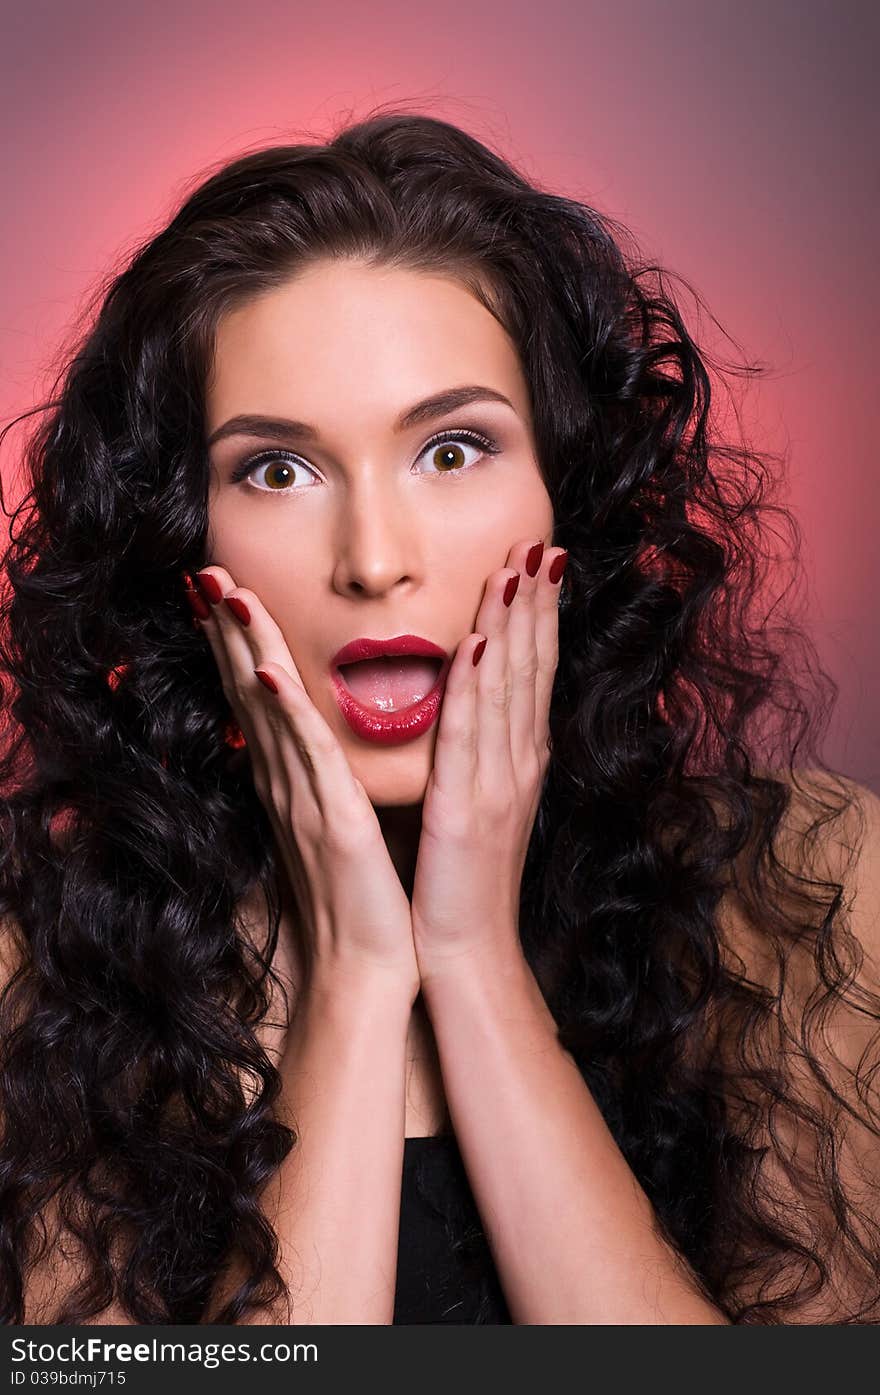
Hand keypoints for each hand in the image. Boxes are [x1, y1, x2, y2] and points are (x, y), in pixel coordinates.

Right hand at [188, 567, 419, 1004]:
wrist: (369, 970)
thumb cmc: (359, 902)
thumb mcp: (334, 828)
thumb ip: (320, 783)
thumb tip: (313, 746)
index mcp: (294, 783)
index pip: (259, 699)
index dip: (238, 644)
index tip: (223, 593)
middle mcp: (288, 784)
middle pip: (249, 691)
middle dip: (228, 630)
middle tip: (206, 571)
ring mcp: (304, 801)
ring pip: (269, 710)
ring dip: (245, 649)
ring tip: (225, 594)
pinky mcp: (331, 823)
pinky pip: (305, 757)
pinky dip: (285, 712)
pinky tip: (267, 672)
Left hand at [410, 538, 564, 978]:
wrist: (467, 951)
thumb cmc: (463, 881)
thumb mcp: (477, 804)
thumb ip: (479, 753)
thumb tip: (469, 704)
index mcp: (519, 760)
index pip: (532, 671)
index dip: (537, 613)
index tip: (536, 559)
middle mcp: (518, 761)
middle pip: (530, 665)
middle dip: (533, 600)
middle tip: (536, 540)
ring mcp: (498, 782)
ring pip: (508, 686)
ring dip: (512, 623)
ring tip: (516, 566)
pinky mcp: (466, 807)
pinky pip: (471, 734)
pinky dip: (477, 685)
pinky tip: (479, 642)